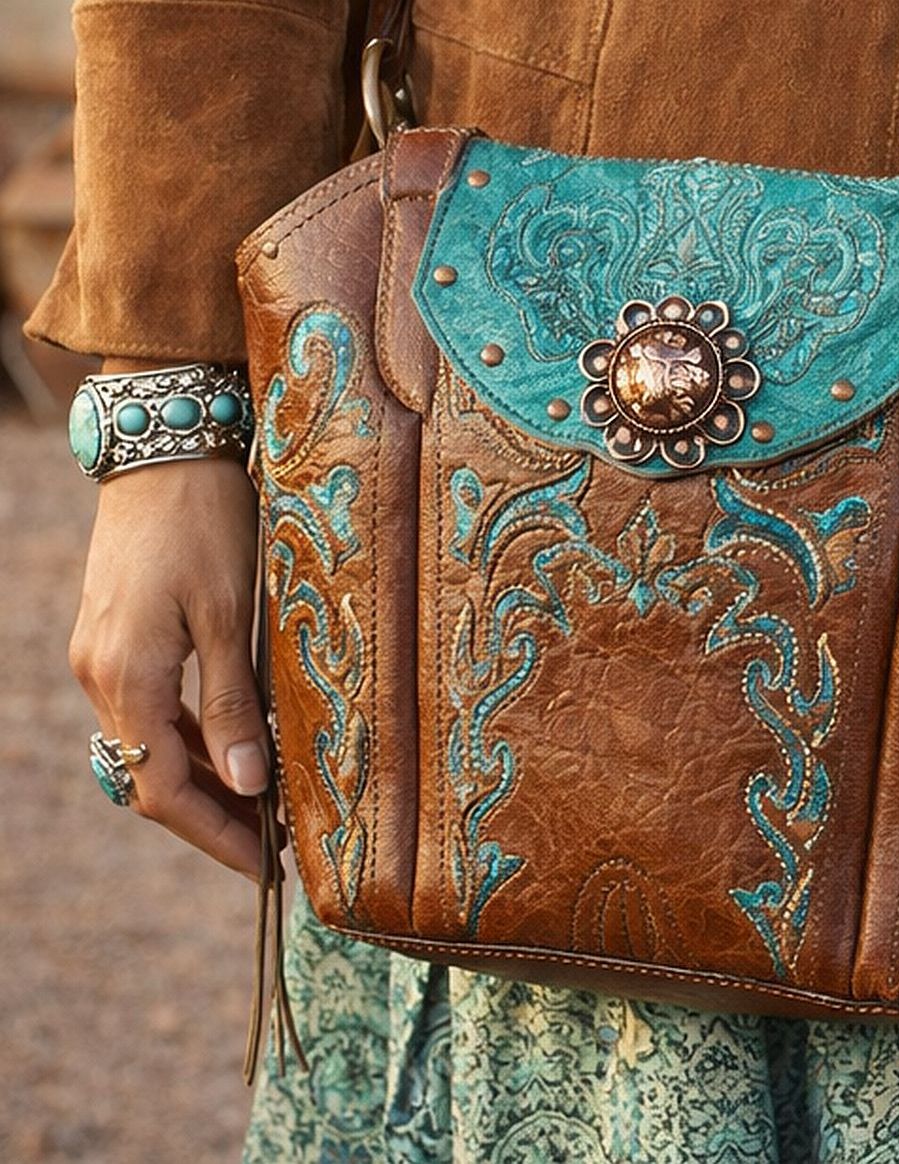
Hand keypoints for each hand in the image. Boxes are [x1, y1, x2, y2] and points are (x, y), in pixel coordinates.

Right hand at [69, 381, 267, 879]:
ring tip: (264, 810)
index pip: (164, 789)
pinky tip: (232, 748)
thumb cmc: (206, 523)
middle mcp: (101, 676)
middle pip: (151, 776)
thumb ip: (235, 704)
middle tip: (274, 848)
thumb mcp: (231, 616)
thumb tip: (248, 785)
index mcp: (127, 678)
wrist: (165, 449)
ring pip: (149, 746)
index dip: (215, 836)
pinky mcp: (117, 637)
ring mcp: (104, 656)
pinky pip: (148, 711)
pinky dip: (188, 740)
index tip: (264, 868)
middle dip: (212, 818)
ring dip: (202, 781)